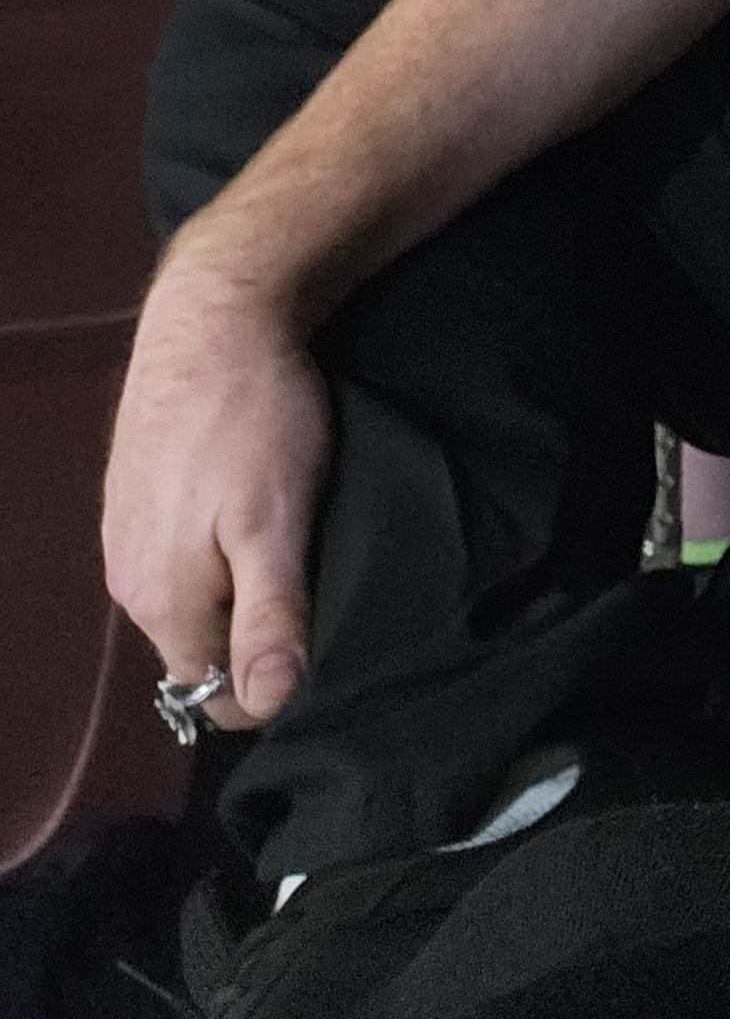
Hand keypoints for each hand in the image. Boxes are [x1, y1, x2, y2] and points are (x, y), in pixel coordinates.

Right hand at [103, 255, 331, 729]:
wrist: (215, 317)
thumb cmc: (255, 417)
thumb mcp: (279, 520)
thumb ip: (270, 615)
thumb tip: (266, 701)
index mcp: (162, 601)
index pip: (211, 692)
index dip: (268, 680)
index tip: (317, 638)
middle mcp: (129, 582)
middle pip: (198, 647)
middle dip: (251, 633)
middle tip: (311, 577)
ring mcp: (123, 538)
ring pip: (189, 600)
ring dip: (234, 587)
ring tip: (285, 536)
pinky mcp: (132, 499)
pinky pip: (175, 555)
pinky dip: (214, 548)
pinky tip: (248, 506)